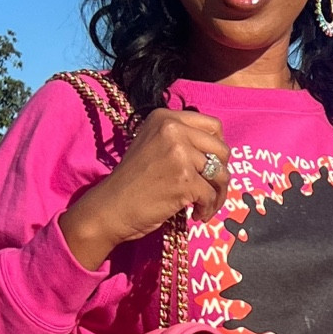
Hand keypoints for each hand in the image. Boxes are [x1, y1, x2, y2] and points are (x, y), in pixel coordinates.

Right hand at [59, 107, 229, 268]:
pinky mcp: (184, 179)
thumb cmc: (132, 182)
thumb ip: (180, 140)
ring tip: (205, 207)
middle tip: (211, 190)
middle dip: (222, 174)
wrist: (110, 207)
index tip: (211, 166)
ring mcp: (179, 154)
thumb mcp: (152, 145)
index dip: (217, 148)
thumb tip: (216, 152)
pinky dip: (208, 209)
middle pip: (222, 150)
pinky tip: (197, 215)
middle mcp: (173, 129)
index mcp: (166, 118)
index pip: (213, 125)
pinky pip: (211, 195)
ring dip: (218, 195)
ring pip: (221, 174)